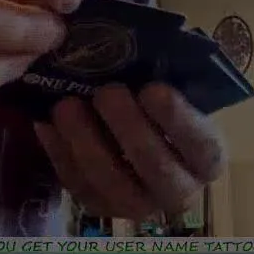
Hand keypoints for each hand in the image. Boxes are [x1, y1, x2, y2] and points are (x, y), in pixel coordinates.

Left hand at [33, 83, 225, 220]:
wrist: (136, 129)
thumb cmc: (160, 101)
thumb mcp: (175, 87)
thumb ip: (168, 75)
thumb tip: (144, 47)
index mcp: (207, 159)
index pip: (203, 146)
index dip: (178, 120)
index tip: (154, 88)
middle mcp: (179, 191)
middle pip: (157, 169)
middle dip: (129, 129)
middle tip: (107, 91)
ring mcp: (137, 204)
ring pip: (112, 184)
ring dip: (87, 143)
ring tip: (68, 106)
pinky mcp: (100, 206)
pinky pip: (78, 185)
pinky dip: (60, 154)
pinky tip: (46, 123)